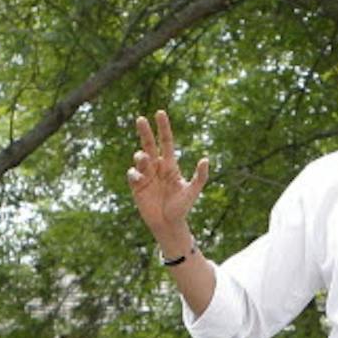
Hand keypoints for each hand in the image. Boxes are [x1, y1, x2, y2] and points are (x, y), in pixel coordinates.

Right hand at [126, 111, 208, 241]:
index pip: (166, 142)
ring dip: (141, 157)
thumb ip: (200, 176)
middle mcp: (157, 167)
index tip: (160, 113)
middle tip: (141, 119)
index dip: (163, 128)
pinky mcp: (137, 186)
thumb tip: (205, 159)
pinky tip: (139, 177)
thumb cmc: (182, 208)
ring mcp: (146, 176)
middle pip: (149, 144)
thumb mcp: (193, 192)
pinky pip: (132, 173)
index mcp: (170, 165)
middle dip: (145, 131)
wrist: (168, 224)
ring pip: (140, 158)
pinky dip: (134, 172)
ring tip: (145, 161)